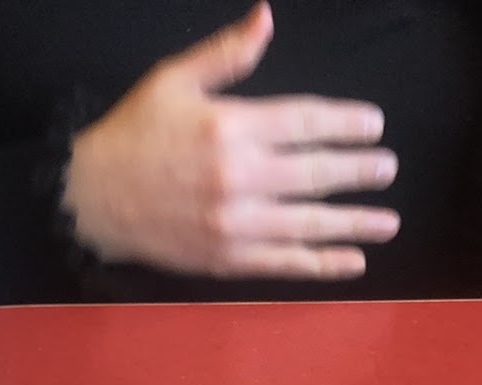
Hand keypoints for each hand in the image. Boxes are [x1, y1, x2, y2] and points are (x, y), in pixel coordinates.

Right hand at [63, 3, 399, 279]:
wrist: (92, 198)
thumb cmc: (134, 134)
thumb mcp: (174, 79)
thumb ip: (227, 54)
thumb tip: (266, 17)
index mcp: (231, 127)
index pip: (305, 122)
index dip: (345, 123)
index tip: (373, 125)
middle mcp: (239, 177)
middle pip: (316, 172)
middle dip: (359, 170)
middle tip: (388, 167)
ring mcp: (236, 222)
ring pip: (310, 222)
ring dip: (355, 223)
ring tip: (389, 221)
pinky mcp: (229, 258)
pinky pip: (286, 262)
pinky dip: (322, 264)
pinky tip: (353, 262)